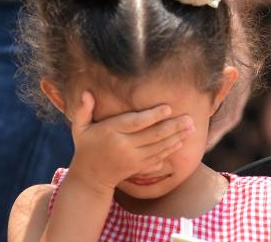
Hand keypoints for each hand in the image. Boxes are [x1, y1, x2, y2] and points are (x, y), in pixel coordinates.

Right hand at [66, 92, 193, 193]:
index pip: (135, 123)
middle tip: (189, 118)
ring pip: (159, 147)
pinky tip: (182, 142)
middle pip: (153, 135)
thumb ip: (83, 110)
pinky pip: (158, 158)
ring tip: (191, 128)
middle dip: (173, 126)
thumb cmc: (86, 147)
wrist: (90, 177)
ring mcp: (133, 159)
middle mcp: (124, 146)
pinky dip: (171, 150)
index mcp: (111, 133)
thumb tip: (87, 93)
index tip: (168, 108)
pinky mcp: (139, 168)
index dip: (153, 116)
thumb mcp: (79, 128)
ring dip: (177, 137)